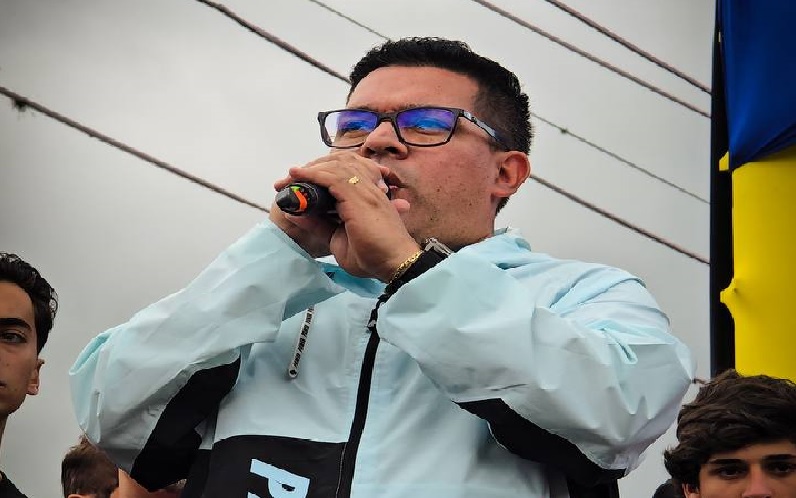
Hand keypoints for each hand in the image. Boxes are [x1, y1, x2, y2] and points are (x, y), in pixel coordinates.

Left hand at [272, 152, 416, 280]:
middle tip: (290, 179)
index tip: (300, 182)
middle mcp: (368, 188)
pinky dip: (312, 174)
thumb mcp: (338, 240)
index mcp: (368, 196)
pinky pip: (331, 177)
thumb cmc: (374, 257)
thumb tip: (295, 213)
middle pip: (339, 164)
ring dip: (310, 169)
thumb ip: (319, 225)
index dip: (322, 173)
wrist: (396, 265)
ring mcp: (365, 189)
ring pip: (335, 167)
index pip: (345, 173)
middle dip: (314, 167)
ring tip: (290, 177)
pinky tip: (296, 176)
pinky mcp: (358, 195)